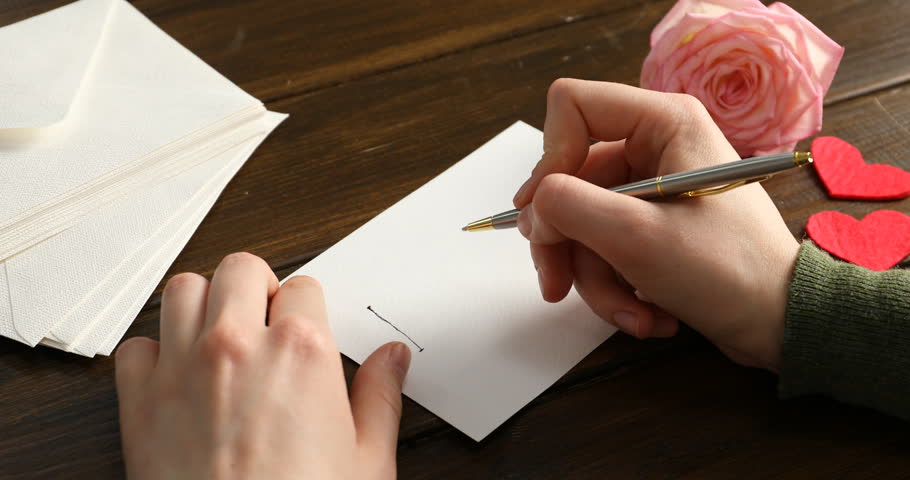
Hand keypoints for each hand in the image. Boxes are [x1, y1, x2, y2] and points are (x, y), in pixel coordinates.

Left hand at [115, 252, 410, 478]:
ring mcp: (183, 369)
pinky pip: (135, 347)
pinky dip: (153, 353)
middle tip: (264, 318)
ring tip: (220, 333)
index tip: (306, 327)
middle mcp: (238, 346)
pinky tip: (178, 375)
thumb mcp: (366, 460)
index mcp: (302, 351)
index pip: (305, 286)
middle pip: (241, 268)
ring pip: (184, 290)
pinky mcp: (138, 401)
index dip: (308, 307)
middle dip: (257, 287)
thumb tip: (391, 360)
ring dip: (204, 304)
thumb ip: (380, 396)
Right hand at [513, 79, 798, 370]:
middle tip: (559, 287)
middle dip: (567, 245)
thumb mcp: (634, 236)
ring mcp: (653, 187)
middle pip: (568, 180)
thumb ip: (567, 207)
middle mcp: (655, 145)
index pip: (571, 107)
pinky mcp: (652, 224)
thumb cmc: (726, 271)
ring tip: (631, 316)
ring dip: (597, 281)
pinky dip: (616, 288)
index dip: (548, 159)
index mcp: (663, 122)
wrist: (781, 323)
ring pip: (582, 223)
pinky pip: (605, 247)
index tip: (546, 216)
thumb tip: (533, 208)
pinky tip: (648, 315)